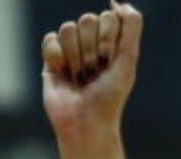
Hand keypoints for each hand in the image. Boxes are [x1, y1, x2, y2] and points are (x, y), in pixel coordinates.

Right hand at [42, 2, 142, 142]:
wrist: (85, 123)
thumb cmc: (110, 97)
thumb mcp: (128, 60)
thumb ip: (130, 27)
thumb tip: (119, 2)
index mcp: (112, 42)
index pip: (107, 17)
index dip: (108, 39)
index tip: (110, 62)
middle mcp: (92, 43)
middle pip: (86, 19)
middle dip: (91, 48)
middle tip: (94, 72)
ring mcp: (71, 50)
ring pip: (67, 28)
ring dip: (75, 56)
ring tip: (80, 77)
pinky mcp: (51, 59)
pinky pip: (50, 38)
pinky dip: (57, 56)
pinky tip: (62, 73)